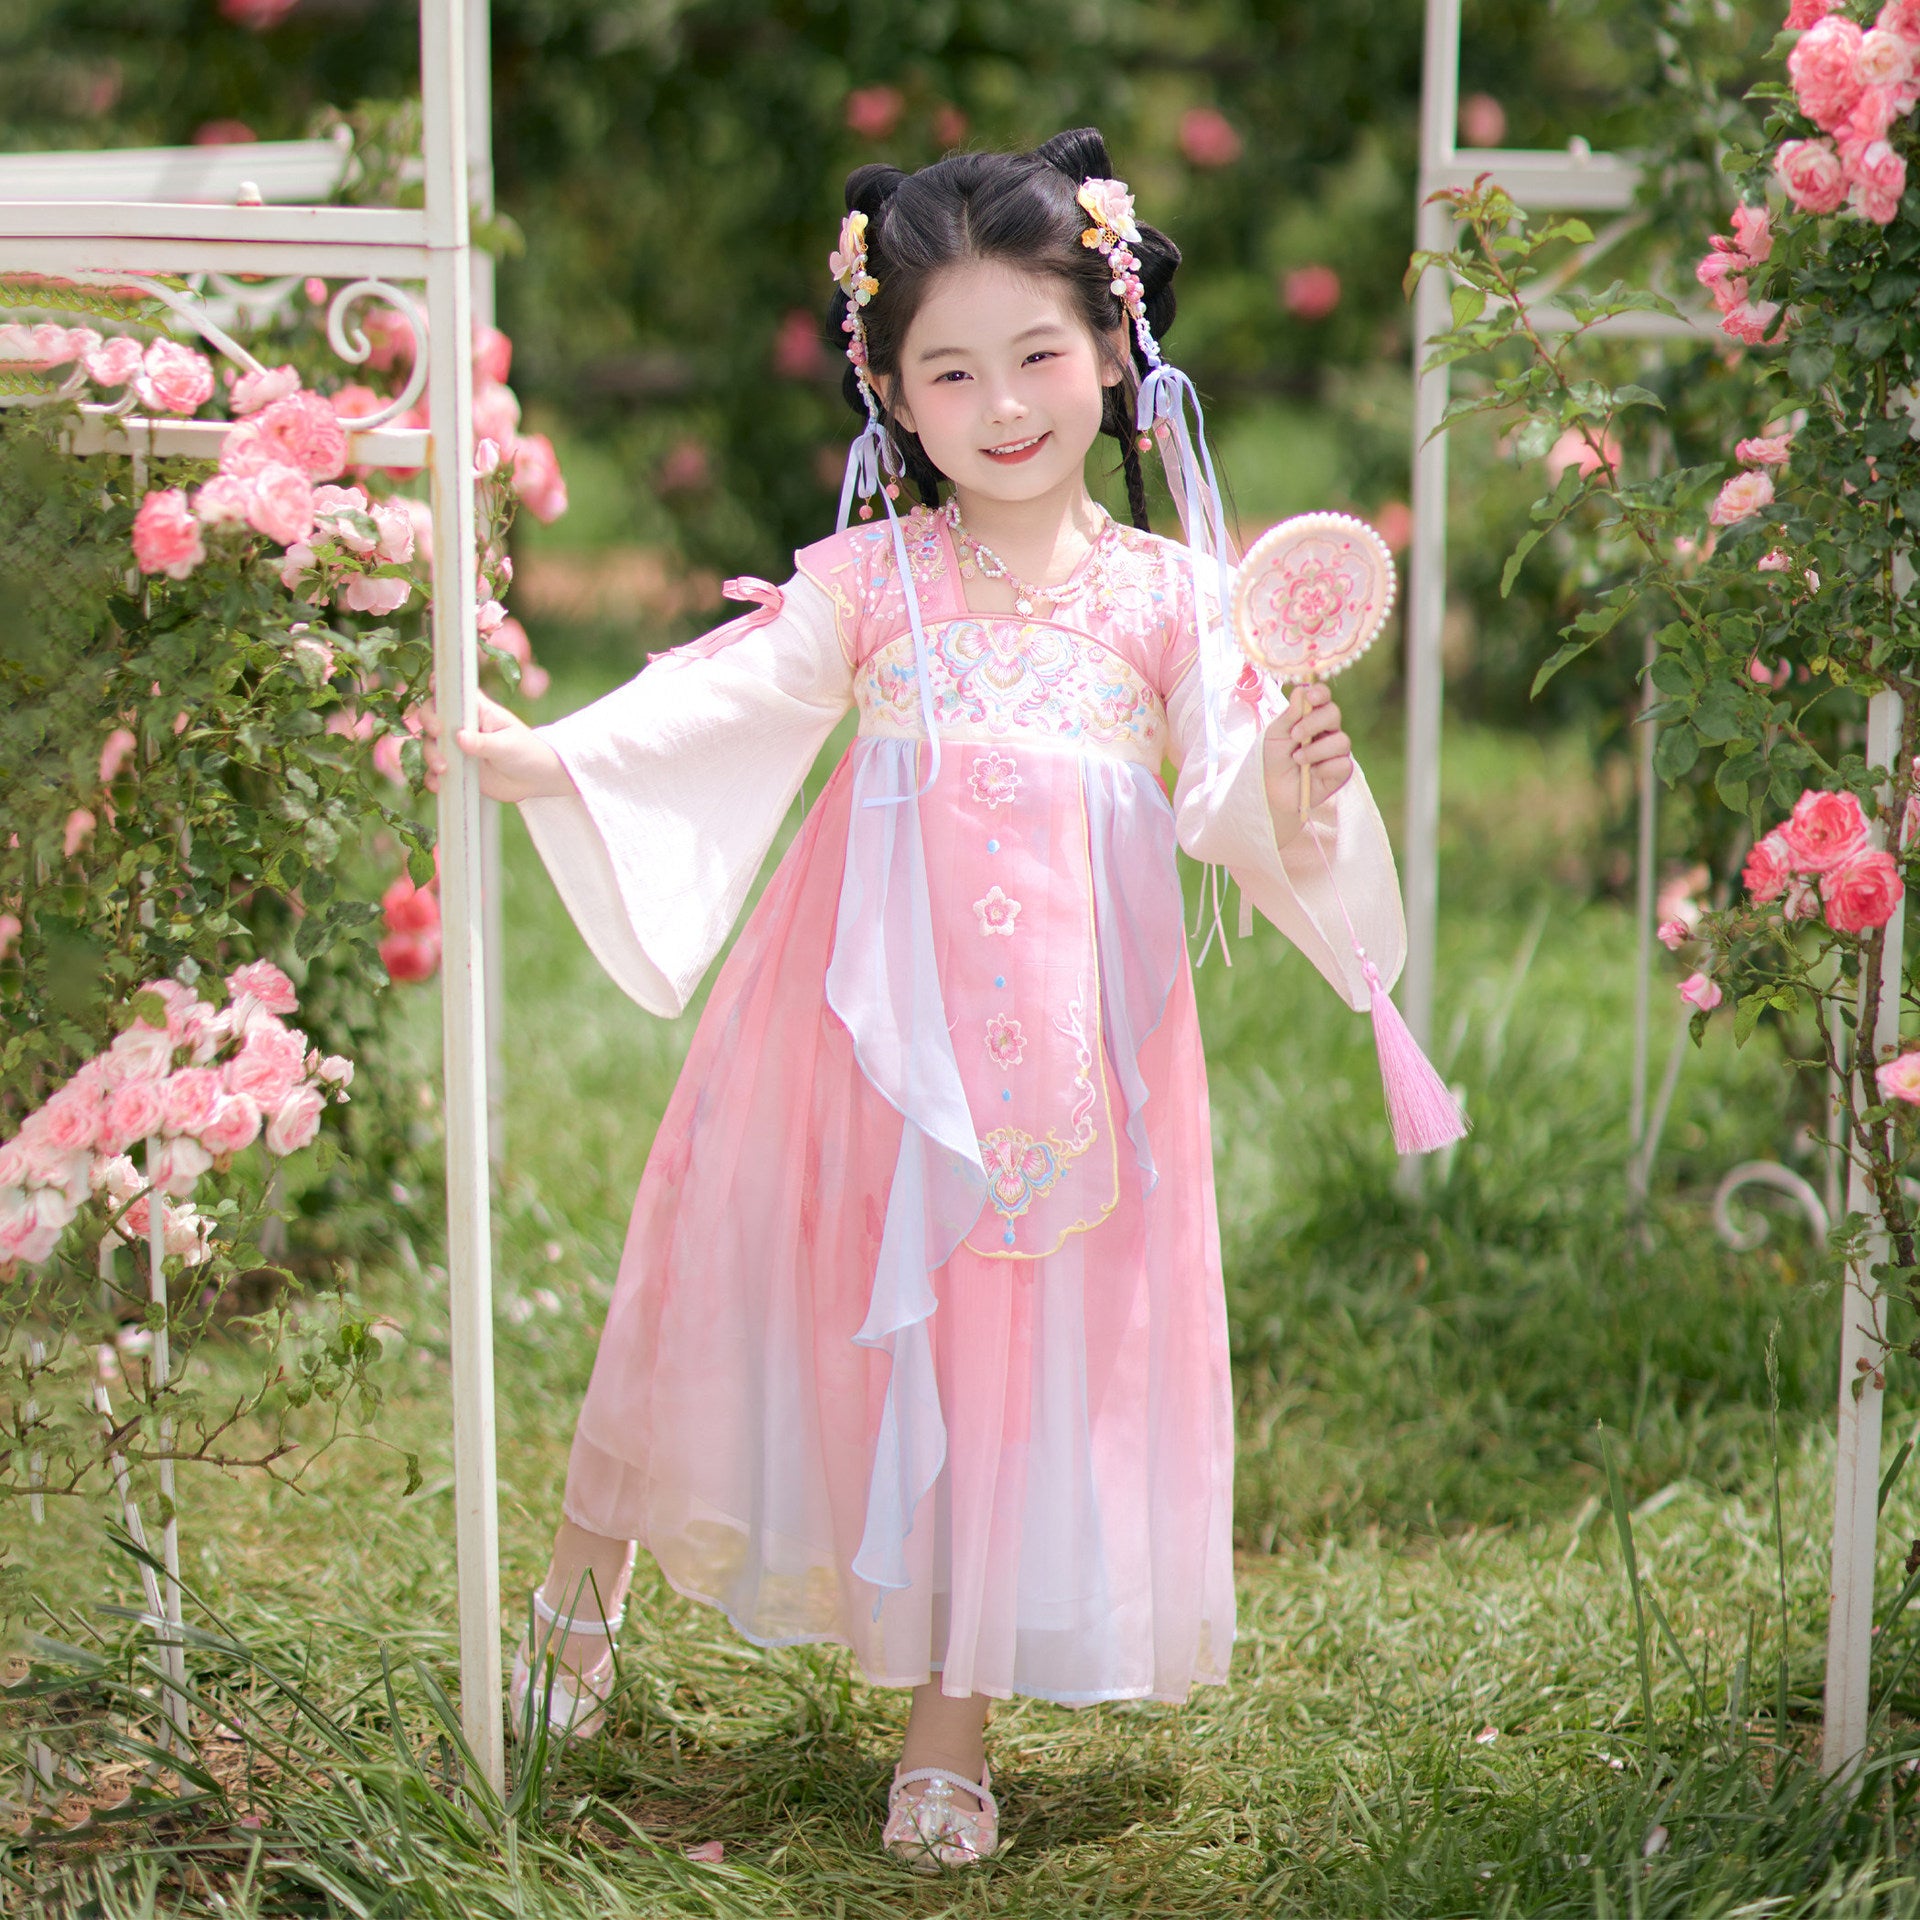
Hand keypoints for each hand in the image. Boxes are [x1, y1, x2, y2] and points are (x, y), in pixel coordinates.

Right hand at [434, 692, 576, 802]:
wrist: (536, 779)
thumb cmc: (526, 752)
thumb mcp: (508, 746)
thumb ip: (484, 743)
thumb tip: (459, 737)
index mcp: (477, 710)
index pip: (453, 691)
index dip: (438, 686)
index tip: (433, 687)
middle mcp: (461, 725)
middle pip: (432, 714)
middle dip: (428, 721)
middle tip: (438, 733)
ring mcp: (456, 747)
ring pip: (431, 744)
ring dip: (431, 754)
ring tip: (444, 769)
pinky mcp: (456, 768)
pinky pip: (435, 772)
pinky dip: (433, 778)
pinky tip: (438, 785)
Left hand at [1263, 682, 1352, 814]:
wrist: (1271, 790)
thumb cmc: (1273, 758)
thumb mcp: (1275, 735)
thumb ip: (1289, 715)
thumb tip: (1301, 690)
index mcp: (1311, 717)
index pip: (1323, 698)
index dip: (1321, 693)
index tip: (1311, 698)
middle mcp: (1327, 731)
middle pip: (1334, 714)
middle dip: (1314, 723)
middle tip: (1295, 735)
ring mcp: (1336, 751)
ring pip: (1342, 741)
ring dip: (1316, 750)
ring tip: (1297, 759)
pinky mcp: (1340, 772)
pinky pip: (1343, 764)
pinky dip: (1325, 769)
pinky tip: (1312, 774)